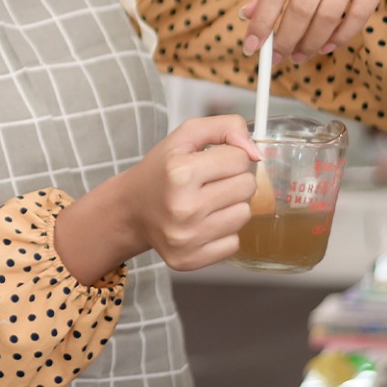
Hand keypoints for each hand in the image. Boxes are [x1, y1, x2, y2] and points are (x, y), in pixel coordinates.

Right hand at [57, 114, 260, 278]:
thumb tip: (256, 152)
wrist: (130, 210)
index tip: (209, 164)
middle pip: (247, 186)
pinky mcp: (190, 259)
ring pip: (244, 215)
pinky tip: (202, 225)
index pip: (239, 158)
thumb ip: (224, 127)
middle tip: (209, 184)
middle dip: (232, 180)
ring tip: (206, 204)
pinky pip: (234, 243)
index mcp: (180, 172)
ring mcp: (187, 238)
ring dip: (230, 207)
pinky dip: (223, 233)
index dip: (228, 157)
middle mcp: (183, 207)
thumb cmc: (161, 172)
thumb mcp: (184, 137)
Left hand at [241, 0, 386, 62]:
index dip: (262, 21)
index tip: (251, 46)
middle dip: (286, 39)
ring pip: (329, 14)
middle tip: (277, 58)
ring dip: (311, 42)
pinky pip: (357, 16)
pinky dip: (339, 37)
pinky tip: (326, 46)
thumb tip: (247, 16)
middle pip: (302, 6)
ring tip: (300, 55)